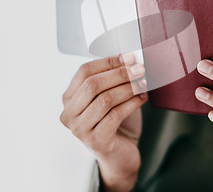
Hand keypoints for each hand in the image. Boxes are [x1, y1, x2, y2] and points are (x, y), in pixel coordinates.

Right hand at [60, 53, 147, 191]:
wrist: (121, 155)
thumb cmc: (116, 122)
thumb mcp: (110, 97)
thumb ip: (112, 80)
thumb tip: (130, 58)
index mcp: (69, 98)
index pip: (83, 72)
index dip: (108, 62)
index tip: (129, 57)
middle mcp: (69, 114)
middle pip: (92, 85)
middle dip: (119, 74)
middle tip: (139, 69)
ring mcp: (80, 129)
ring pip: (105, 100)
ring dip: (128, 88)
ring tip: (143, 83)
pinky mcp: (96, 141)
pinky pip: (115, 115)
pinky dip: (132, 103)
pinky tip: (142, 98)